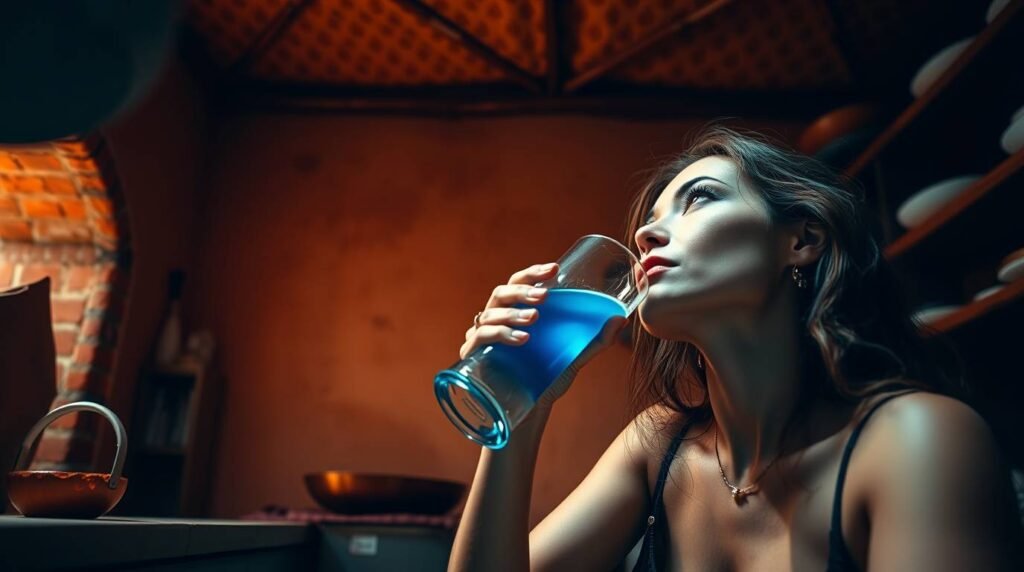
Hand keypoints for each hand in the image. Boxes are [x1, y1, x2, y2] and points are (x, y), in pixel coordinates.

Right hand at [461, 262, 629, 412]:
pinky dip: (500, 335)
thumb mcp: (572, 358)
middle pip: (501, 293)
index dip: (532, 273)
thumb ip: (595, 341)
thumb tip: (620, 319)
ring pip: (490, 313)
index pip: (518, 283)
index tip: (554, 268)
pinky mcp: (472, 358)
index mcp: (515, 313)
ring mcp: (480, 338)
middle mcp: (495, 320)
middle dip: (522, 291)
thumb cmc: (545, 381)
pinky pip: (481, 338)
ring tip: (535, 320)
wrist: (527, 416)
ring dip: (513, 313)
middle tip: (544, 296)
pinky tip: (521, 339)